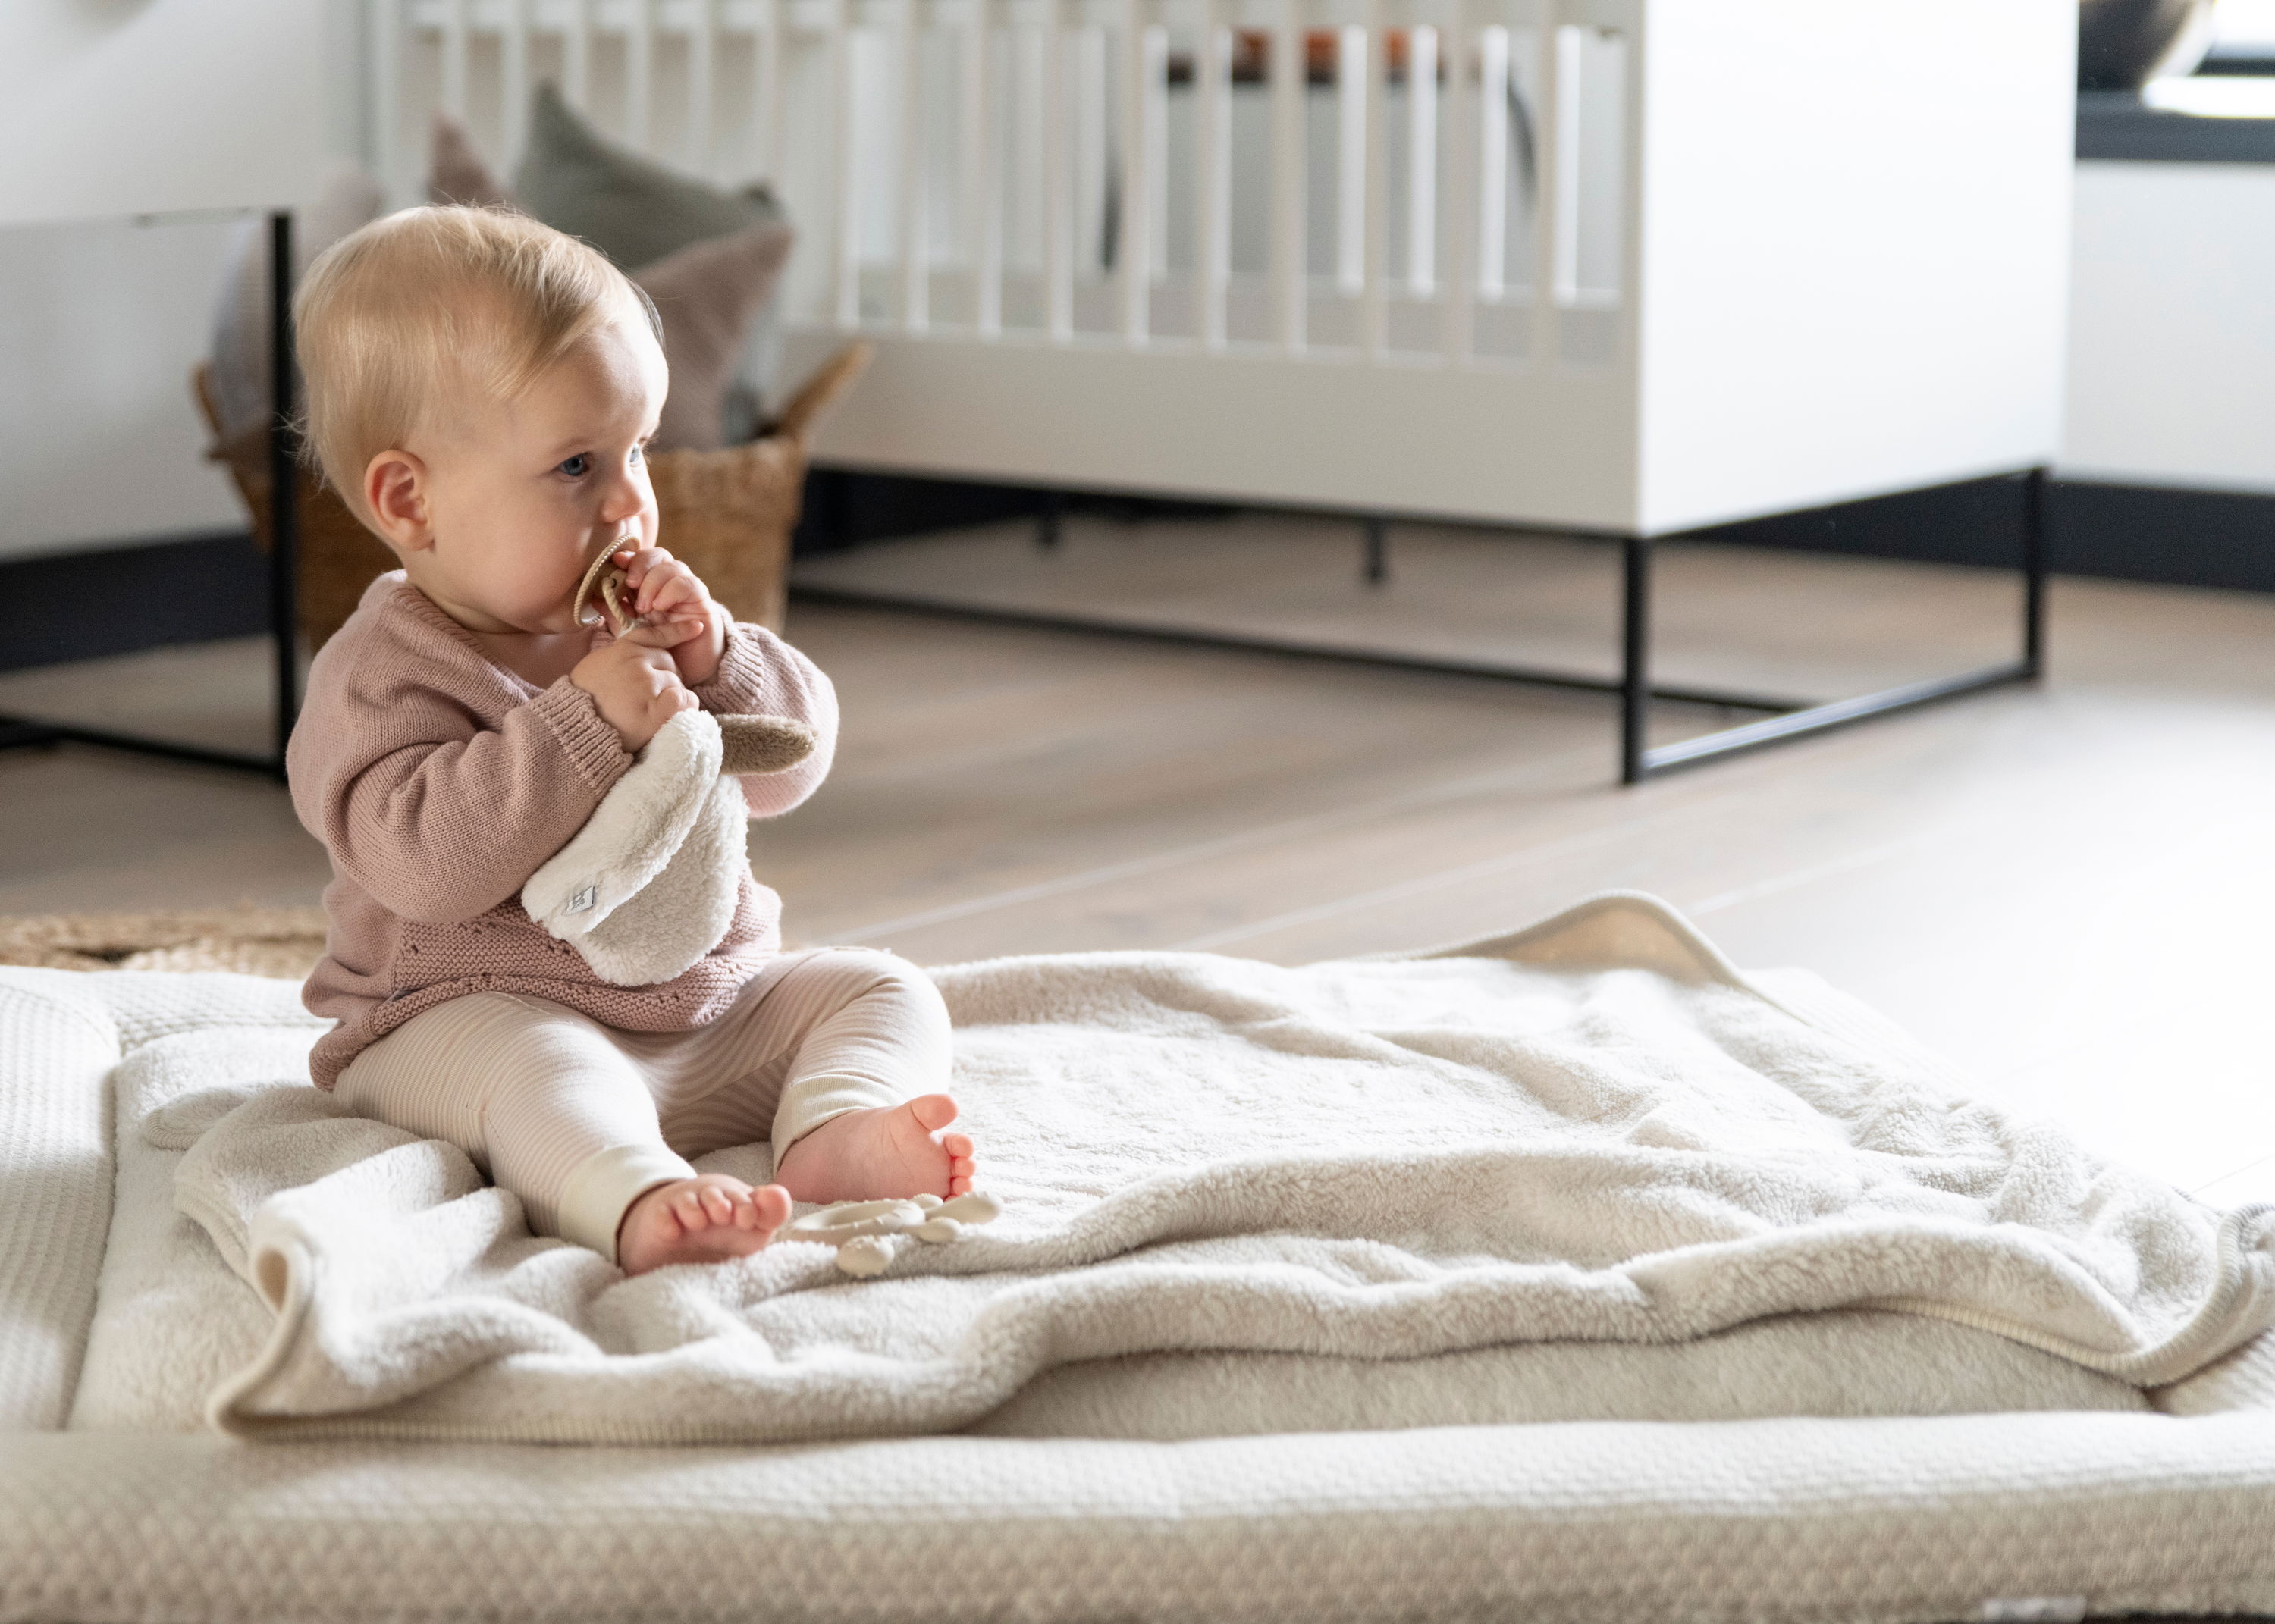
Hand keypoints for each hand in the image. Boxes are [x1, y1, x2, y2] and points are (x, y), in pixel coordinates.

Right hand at [570, 632, 695, 752]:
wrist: (575, 727)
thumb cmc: (582, 697)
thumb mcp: (596, 663)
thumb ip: (618, 653)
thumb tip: (632, 649)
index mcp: (623, 650)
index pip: (655, 635)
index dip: (678, 631)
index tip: (697, 627)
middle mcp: (637, 663)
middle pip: (670, 662)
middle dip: (669, 676)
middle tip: (656, 695)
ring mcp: (646, 685)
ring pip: (676, 682)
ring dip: (672, 695)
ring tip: (654, 709)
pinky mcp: (654, 709)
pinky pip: (682, 699)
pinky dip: (683, 706)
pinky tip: (672, 713)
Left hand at [609, 545, 727, 686]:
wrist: (688, 674)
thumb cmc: (661, 652)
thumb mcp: (633, 633)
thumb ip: (616, 615)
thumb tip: (594, 598)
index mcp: (651, 588)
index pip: (641, 560)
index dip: (628, 557)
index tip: (616, 562)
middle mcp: (670, 585)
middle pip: (658, 555)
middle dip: (640, 564)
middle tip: (630, 583)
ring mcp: (686, 592)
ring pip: (673, 566)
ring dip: (653, 582)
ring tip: (644, 606)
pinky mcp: (702, 602)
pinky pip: (688, 584)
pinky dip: (671, 590)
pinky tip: (660, 606)